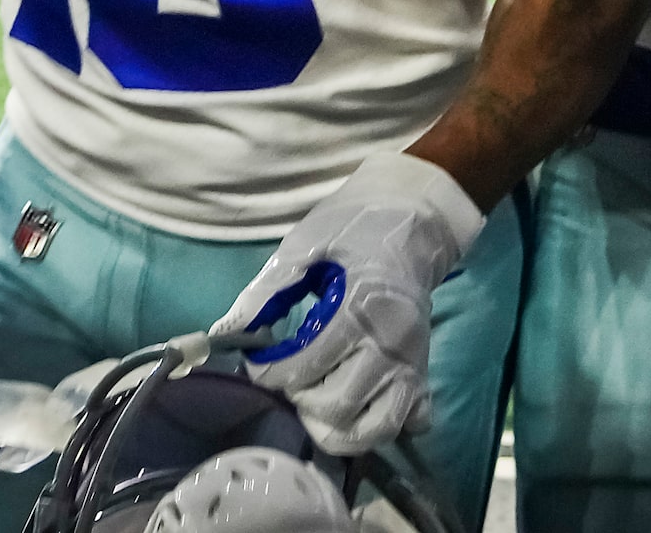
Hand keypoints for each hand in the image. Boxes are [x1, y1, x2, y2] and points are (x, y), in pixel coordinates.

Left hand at [212, 154, 482, 456]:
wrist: (410, 221)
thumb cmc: (350, 230)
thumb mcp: (301, 249)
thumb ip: (264, 295)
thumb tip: (225, 334)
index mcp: (357, 310)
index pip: (302, 369)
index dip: (268, 373)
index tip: (258, 360)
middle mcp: (390, 346)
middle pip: (335, 409)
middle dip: (299, 401)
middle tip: (287, 379)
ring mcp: (412, 364)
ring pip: (375, 429)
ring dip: (338, 426)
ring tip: (316, 401)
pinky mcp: (424, 373)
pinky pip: (411, 423)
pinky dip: (384, 424)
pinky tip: (359, 403)